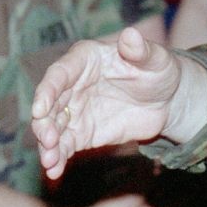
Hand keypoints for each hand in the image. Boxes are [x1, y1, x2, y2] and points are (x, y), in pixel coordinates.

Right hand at [31, 26, 203, 179]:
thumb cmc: (158, 70)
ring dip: (47, 144)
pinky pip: (65, 145)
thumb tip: (131, 35)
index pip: (59, 74)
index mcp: (84, 59)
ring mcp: (75, 110)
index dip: (47, 91)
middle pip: (49, 103)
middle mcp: (72, 84)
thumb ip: (141, 50)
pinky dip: (58, 158)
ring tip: (50, 162)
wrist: (167, 101)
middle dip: (44, 123)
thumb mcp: (155, 59)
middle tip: (47, 140)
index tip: (39, 110)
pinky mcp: (82, 133)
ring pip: (53, 127)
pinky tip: (55, 171)